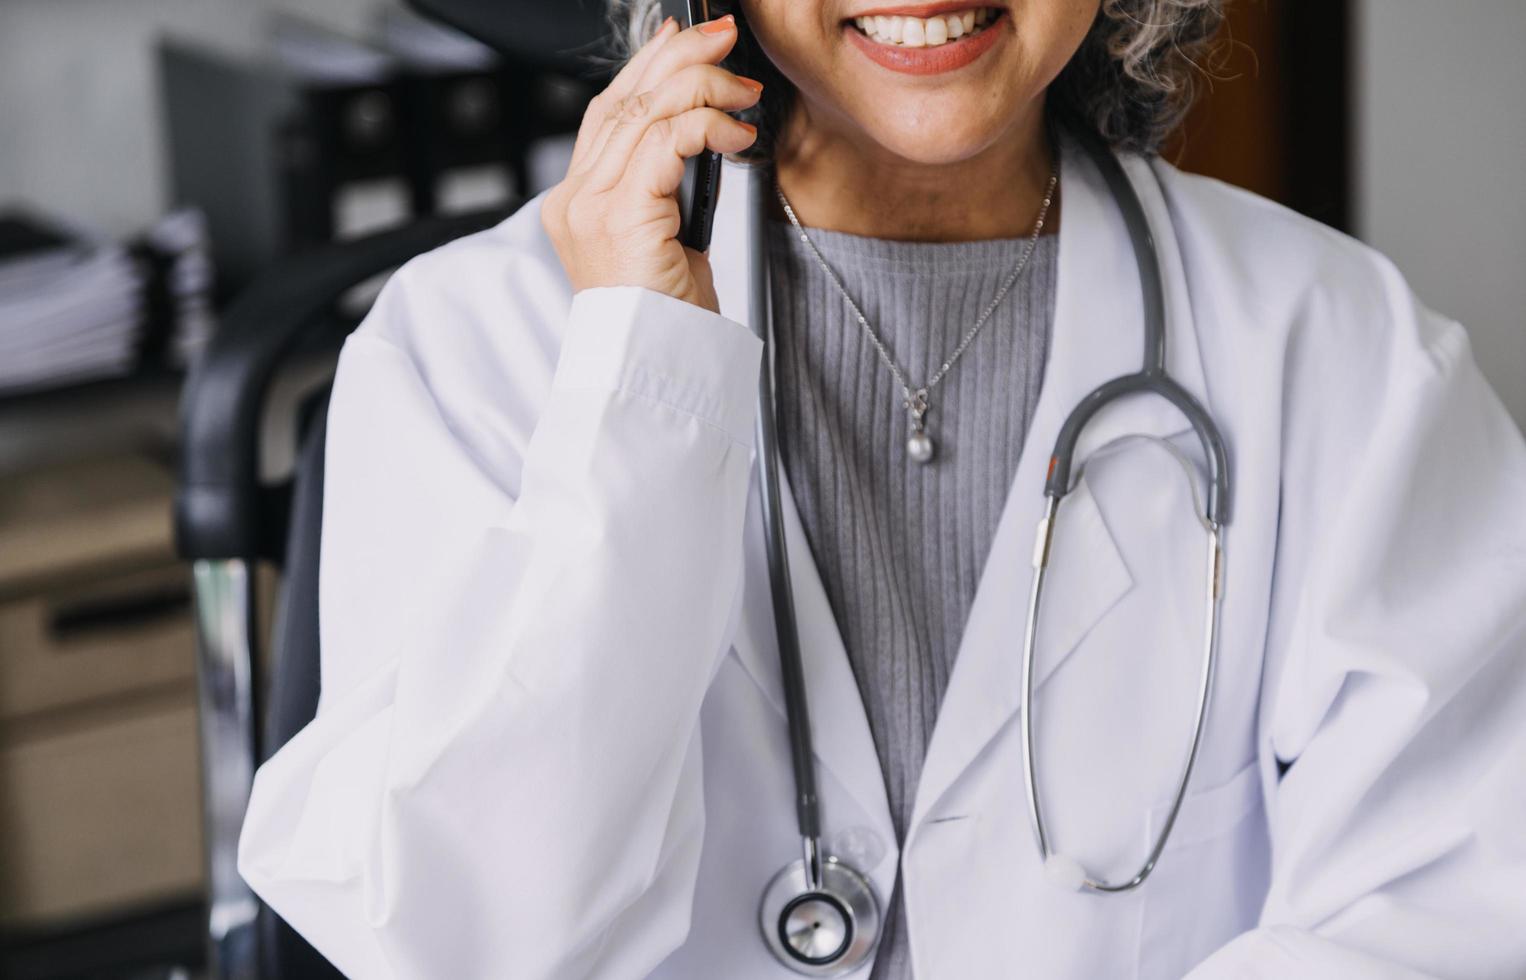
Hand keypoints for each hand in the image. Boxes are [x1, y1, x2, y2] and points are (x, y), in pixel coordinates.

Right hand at [541, 14, 762, 313]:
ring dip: (703, 85)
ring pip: (646, 110)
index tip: (681, 39)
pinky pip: (668, 140)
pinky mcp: (623, 214)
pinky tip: (736, 132)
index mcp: (577, 205)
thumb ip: (661, 188)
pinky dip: (708, 124)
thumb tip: (694, 134)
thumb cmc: (665, 319)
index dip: (645, 67)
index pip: (607, 113)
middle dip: (679, 58)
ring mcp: (592, 207)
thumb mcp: (664, 240)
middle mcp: (575, 201)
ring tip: (742, 86)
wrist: (655, 370)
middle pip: (624, 100)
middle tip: (722, 37)